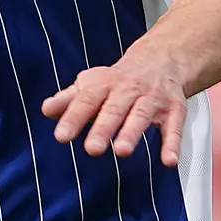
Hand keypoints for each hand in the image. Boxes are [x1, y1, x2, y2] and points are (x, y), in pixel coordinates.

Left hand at [41, 45, 191, 165]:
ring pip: (141, 115)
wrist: (162, 59)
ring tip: (122, 151)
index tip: (62, 136)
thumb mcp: (92, 84)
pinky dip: (172, 144)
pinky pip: (174, 127)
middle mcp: (128, 90)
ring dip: (132, 133)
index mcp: (105, 84)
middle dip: (103, 128)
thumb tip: (46, 110)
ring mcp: (152, 99)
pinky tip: (168, 161)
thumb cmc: (119, 80)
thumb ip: (69, 99)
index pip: (86, 100)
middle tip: (92, 149)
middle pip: (114, 109)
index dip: (73, 118)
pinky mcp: (174, 110)